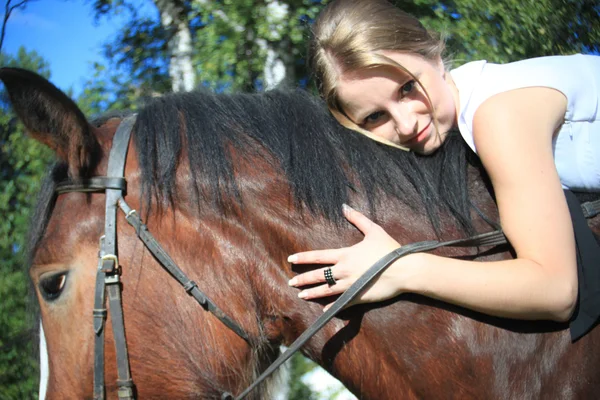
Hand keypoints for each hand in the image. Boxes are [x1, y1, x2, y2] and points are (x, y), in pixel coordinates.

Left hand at [288, 204, 403, 310]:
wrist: (404, 269)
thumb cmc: (389, 249)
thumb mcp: (373, 230)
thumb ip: (358, 219)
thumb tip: (345, 206)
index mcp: (345, 255)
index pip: (319, 256)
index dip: (304, 258)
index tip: (291, 259)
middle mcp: (344, 270)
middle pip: (319, 275)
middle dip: (303, 279)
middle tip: (291, 283)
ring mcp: (350, 285)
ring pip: (326, 290)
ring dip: (312, 293)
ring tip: (301, 295)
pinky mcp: (359, 296)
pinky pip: (342, 303)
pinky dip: (332, 306)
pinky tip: (323, 310)